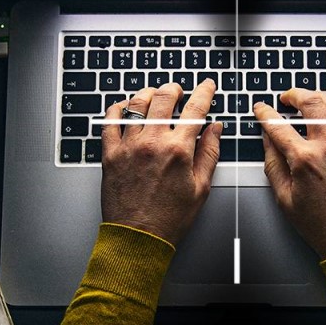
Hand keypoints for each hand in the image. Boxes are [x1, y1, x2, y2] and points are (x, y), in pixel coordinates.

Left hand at [100, 79, 221, 244]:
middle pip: (163, 97)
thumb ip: (210, 153)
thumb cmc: (169, 218)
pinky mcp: (110, 154)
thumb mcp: (201, 187)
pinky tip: (124, 108)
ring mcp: (128, 146)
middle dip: (174, 88)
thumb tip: (215, 129)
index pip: (195, 109)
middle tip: (178, 90)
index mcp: (178, 150)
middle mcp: (152, 143)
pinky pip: (109, 121)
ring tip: (153, 95)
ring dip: (148, 93)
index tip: (207, 86)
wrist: (138, 238)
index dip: (204, 92)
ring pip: (136, 103)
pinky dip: (117, 109)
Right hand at [253, 89, 325, 258]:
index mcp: (305, 161)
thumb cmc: (321, 226)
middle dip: (295, 94)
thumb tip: (268, 140)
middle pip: (311, 104)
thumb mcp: (285, 198)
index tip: (262, 109)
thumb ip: (273, 163)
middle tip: (288, 97)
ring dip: (321, 97)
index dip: (266, 113)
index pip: (279, 126)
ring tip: (311, 98)